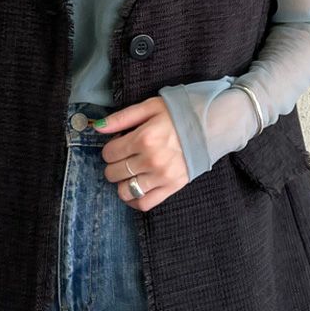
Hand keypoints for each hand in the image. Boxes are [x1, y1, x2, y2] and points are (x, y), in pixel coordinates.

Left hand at [94, 96, 188, 211]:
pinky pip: (145, 203)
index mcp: (144, 138)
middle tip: (124, 157)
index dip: (110, 149)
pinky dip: (134, 200)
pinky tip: (134, 190)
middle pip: (114, 173)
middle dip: (114, 165)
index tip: (119, 144)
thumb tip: (97, 127)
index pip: (109, 153)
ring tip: (129, 173)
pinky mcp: (173, 187)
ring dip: (121, 183)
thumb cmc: (180, 113)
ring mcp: (162, 176)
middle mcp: (151, 160)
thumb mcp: (150, 107)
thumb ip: (122, 118)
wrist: (213, 124)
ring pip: (125, 190)